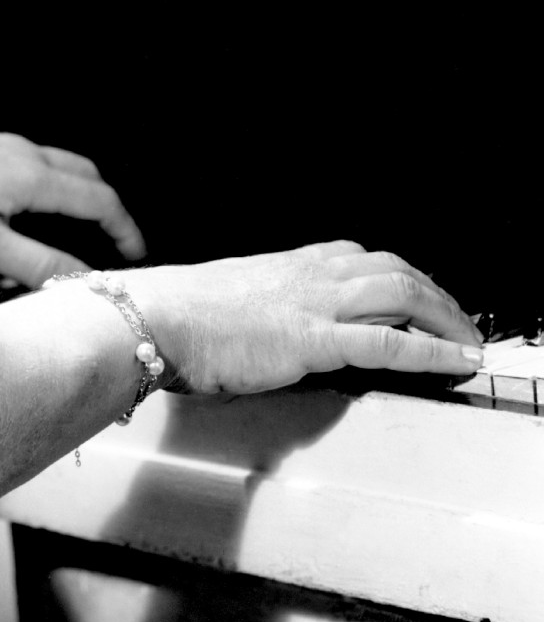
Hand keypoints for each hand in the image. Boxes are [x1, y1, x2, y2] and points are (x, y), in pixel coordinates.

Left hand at [0, 113, 144, 287]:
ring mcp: (10, 143)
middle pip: (89, 176)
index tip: (136, 254)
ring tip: (86, 221)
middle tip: (117, 240)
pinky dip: (60, 181)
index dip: (124, 228)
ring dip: (85, 191)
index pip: (100, 201)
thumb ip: (34, 262)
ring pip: (65, 163)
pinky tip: (37, 201)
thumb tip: (82, 280)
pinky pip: (42, 159)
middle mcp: (32, 154)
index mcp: (38, 178)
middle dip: (109, 208)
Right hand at [124, 241, 483, 395]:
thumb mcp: (233, 301)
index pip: (363, 260)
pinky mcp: (313, 340)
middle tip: (460, 323)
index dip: (402, 279)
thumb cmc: (178, 315)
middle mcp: (310, 275)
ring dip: (446, 319)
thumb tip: (277, 331)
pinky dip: (433, 351)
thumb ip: (266, 309)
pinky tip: (456, 362)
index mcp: (290, 264)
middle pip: (395, 271)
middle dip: (436, 296)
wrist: (153, 319)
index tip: (421, 298)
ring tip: (468, 344)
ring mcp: (314, 304)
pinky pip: (389, 343)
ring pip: (402, 295)